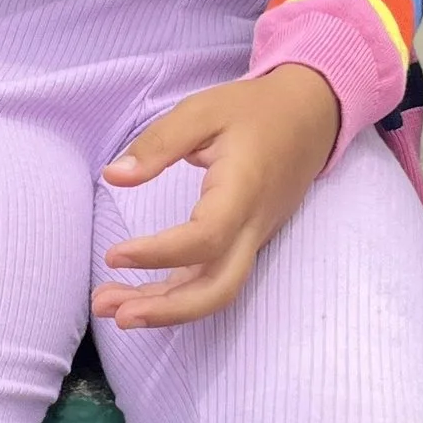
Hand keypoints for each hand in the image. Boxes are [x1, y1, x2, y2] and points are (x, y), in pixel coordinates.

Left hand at [91, 65, 341, 327]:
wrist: (310, 116)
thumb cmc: (255, 111)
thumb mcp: (202, 110)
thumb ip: (158, 143)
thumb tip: (114, 176)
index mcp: (243, 190)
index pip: (206, 238)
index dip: (159, 255)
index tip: (114, 255)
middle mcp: (253, 226)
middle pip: (219, 288)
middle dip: (167, 310)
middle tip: (114, 312)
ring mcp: (254, 239)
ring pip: (216, 291)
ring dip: (166, 309)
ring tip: (112, 308)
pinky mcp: (247, 242)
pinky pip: (215, 279)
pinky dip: (177, 294)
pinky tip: (139, 295)